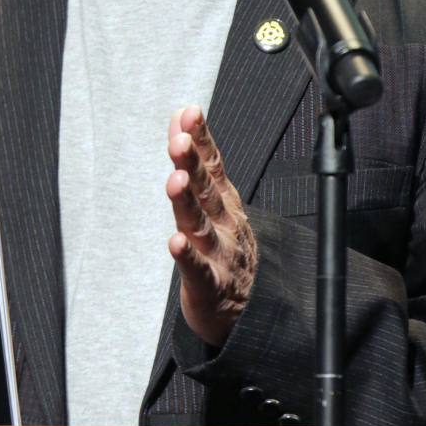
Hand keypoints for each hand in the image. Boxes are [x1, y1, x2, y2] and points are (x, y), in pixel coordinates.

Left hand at [166, 105, 256, 346]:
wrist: (249, 312)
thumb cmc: (225, 249)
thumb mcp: (213, 199)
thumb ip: (196, 158)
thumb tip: (180, 115)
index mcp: (224, 201)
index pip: (212, 164)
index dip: (201, 138)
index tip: (190, 113)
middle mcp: (224, 223)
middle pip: (206, 189)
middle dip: (193, 162)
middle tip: (181, 140)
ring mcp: (219, 254)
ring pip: (201, 224)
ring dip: (188, 201)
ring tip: (177, 181)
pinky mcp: (209, 286)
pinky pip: (197, 270)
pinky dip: (187, 256)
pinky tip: (176, 242)